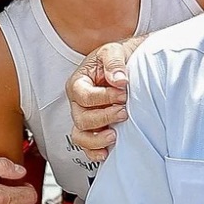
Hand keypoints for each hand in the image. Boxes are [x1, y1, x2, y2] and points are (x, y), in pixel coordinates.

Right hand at [67, 39, 134, 161]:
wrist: (126, 64)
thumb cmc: (114, 59)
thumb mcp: (113, 52)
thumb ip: (114, 63)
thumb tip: (119, 80)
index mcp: (78, 83)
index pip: (83, 96)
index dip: (103, 97)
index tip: (122, 93)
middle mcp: (77, 103)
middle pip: (81, 119)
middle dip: (104, 117)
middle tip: (123, 111)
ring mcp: (84, 117)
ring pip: (80, 136)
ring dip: (97, 138)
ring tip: (114, 135)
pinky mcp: (94, 129)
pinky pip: (86, 146)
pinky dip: (94, 151)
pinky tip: (106, 152)